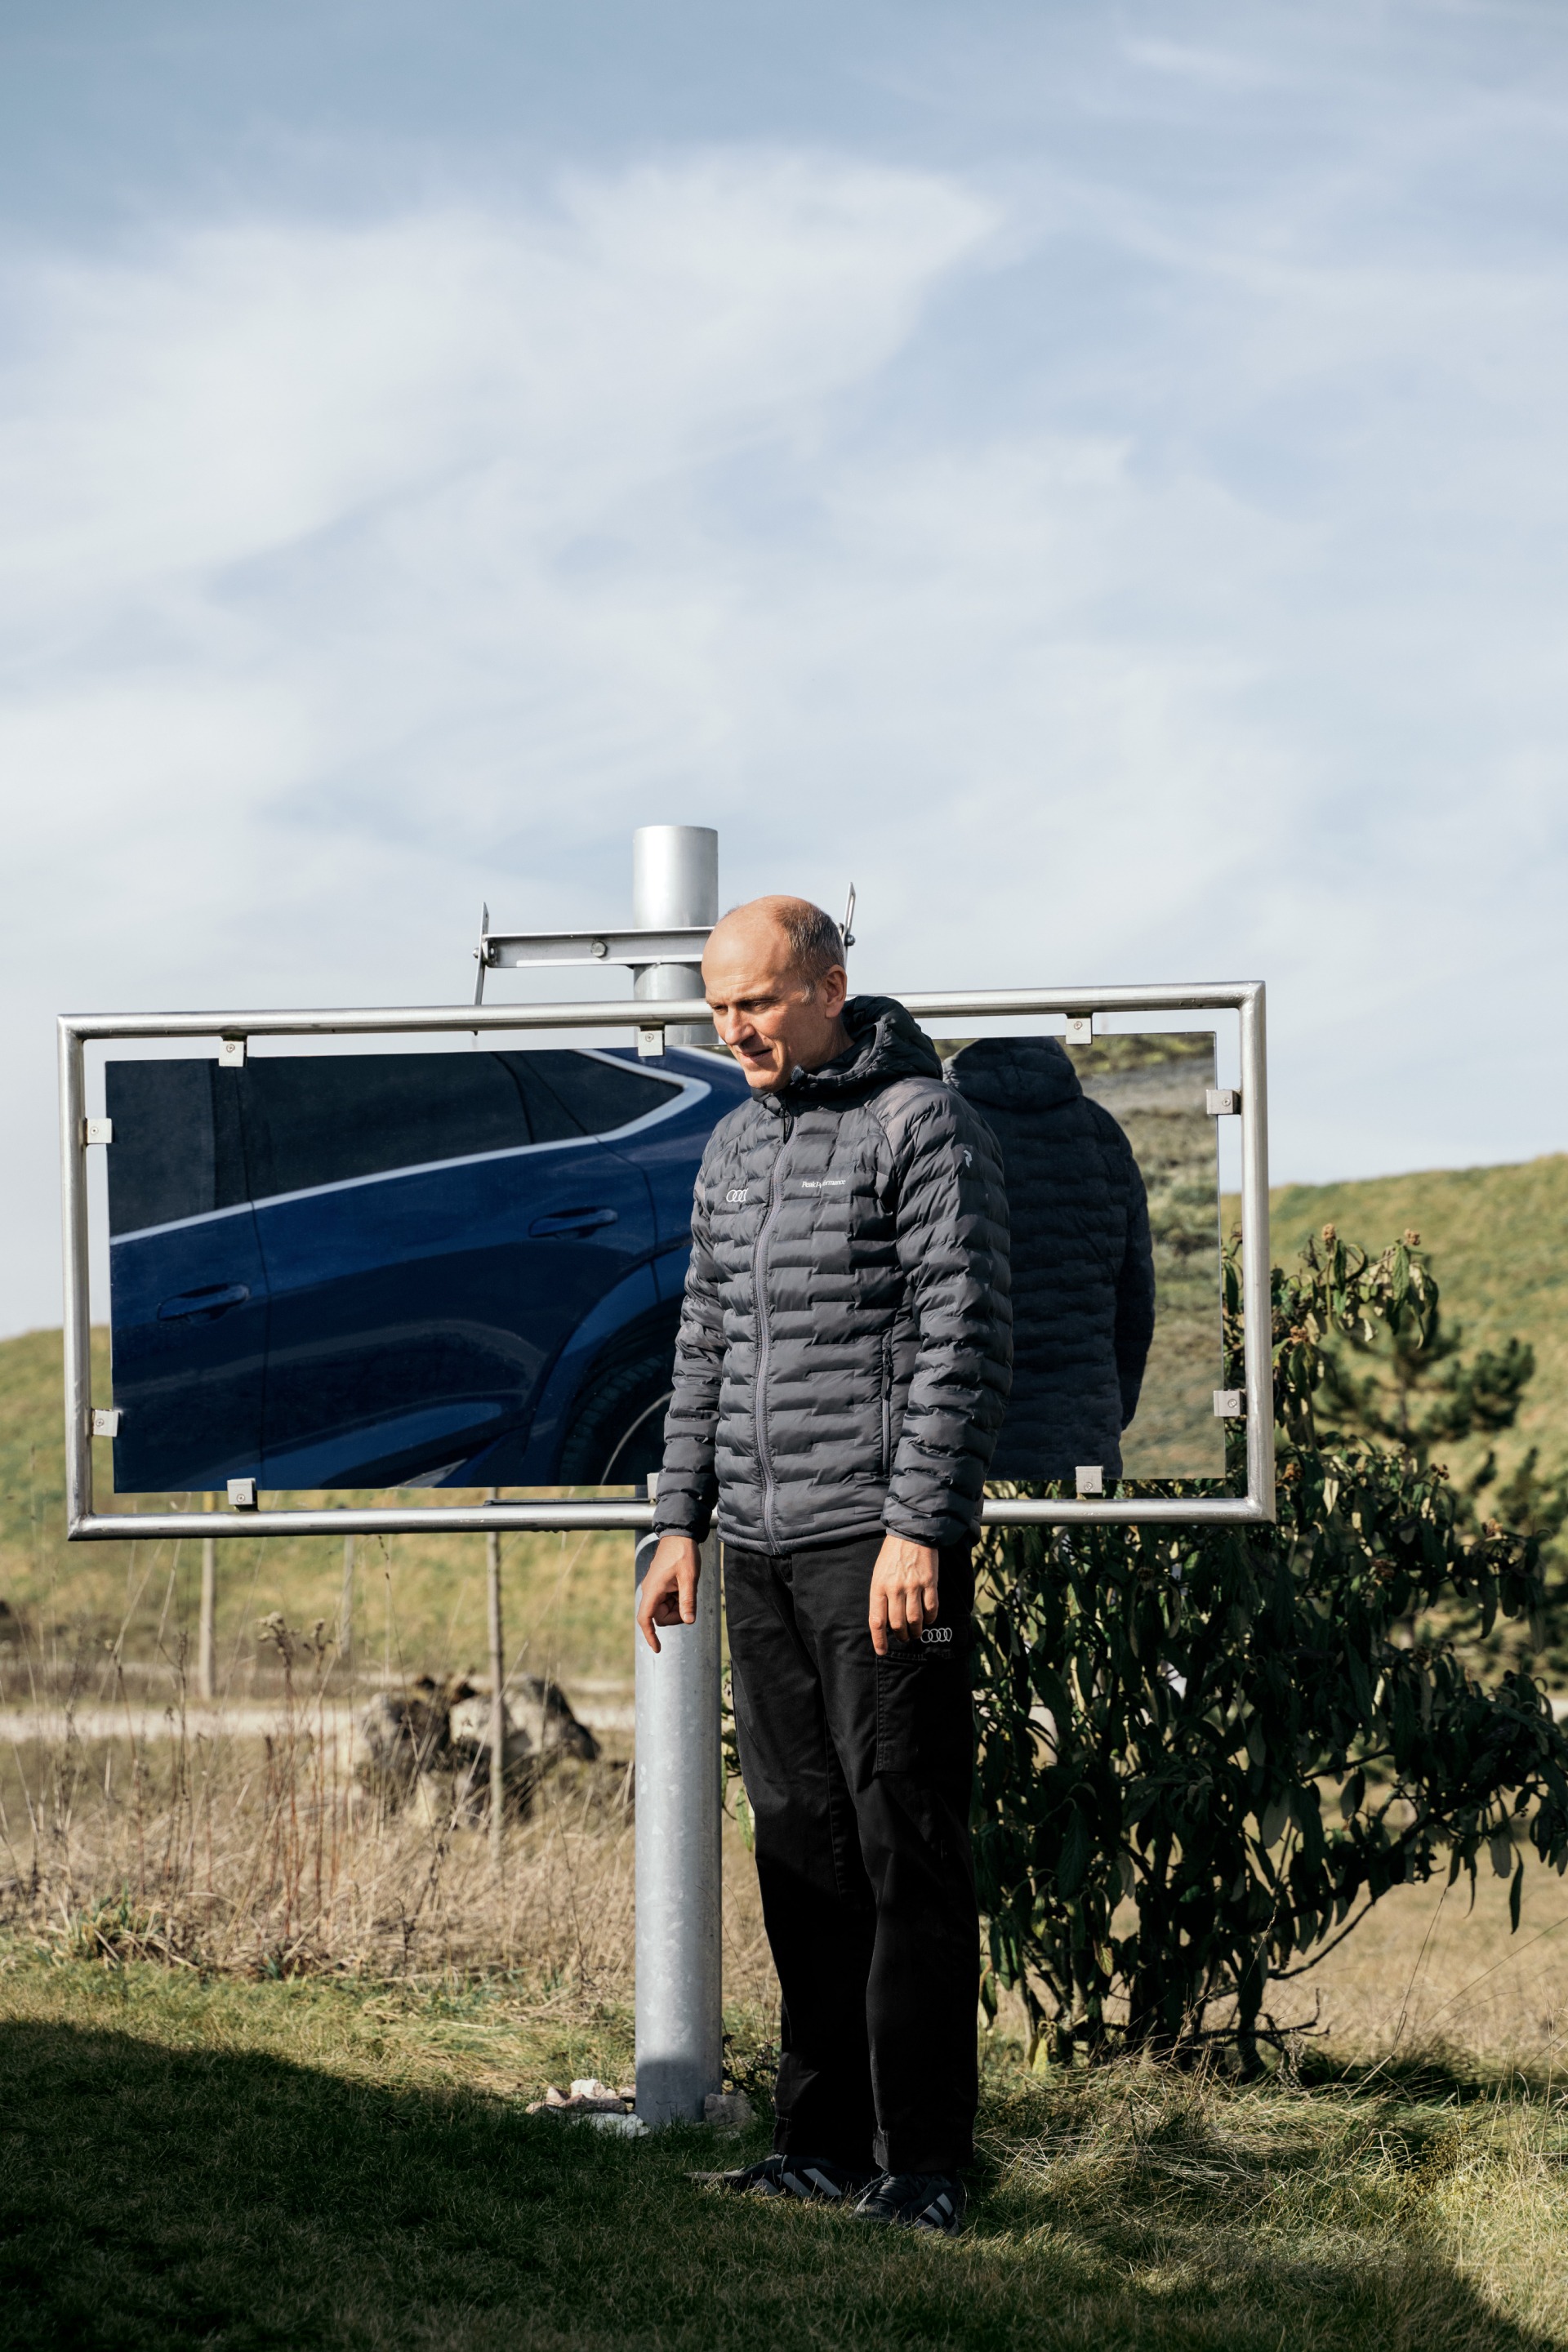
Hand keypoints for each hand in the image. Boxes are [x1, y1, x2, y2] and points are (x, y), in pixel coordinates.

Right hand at [636, 1535, 701, 1652]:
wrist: (679, 1535)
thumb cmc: (683, 1554)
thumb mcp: (689, 1578)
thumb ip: (688, 1600)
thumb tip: (689, 1621)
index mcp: (653, 1590)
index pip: (646, 1619)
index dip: (650, 1636)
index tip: (658, 1649)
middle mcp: (650, 1591)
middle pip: (660, 1617)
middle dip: (676, 1615)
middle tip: (689, 1600)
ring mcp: (654, 1589)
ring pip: (664, 1610)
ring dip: (677, 1606)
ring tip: (686, 1589)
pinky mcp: (659, 1586)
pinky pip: (667, 1601)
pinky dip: (677, 1600)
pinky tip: (683, 1587)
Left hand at [869, 1534, 938, 1655]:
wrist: (911, 1533)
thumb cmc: (892, 1555)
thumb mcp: (878, 1574)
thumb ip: (881, 1596)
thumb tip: (885, 1621)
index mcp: (878, 1587)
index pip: (877, 1621)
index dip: (879, 1640)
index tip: (882, 1651)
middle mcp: (895, 1588)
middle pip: (897, 1624)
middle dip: (901, 1636)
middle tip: (904, 1638)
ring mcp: (913, 1586)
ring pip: (915, 1620)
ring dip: (916, 1631)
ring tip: (916, 1633)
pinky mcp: (930, 1583)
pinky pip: (931, 1609)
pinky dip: (930, 1618)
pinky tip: (928, 1620)